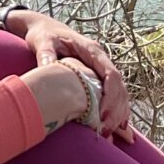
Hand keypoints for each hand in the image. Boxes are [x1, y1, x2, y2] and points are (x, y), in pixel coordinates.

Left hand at [8, 11, 132, 141]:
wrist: (44, 29)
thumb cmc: (43, 35)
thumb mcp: (42, 42)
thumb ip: (46, 54)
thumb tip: (48, 67)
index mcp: (92, 50)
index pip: (110, 74)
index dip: (110, 96)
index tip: (102, 115)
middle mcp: (101, 60)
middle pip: (119, 87)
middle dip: (115, 111)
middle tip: (103, 131)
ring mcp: (102, 69)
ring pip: (120, 93)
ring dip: (117, 114)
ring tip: (107, 133)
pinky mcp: (98, 77)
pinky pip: (114, 96)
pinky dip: (116, 111)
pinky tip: (116, 128)